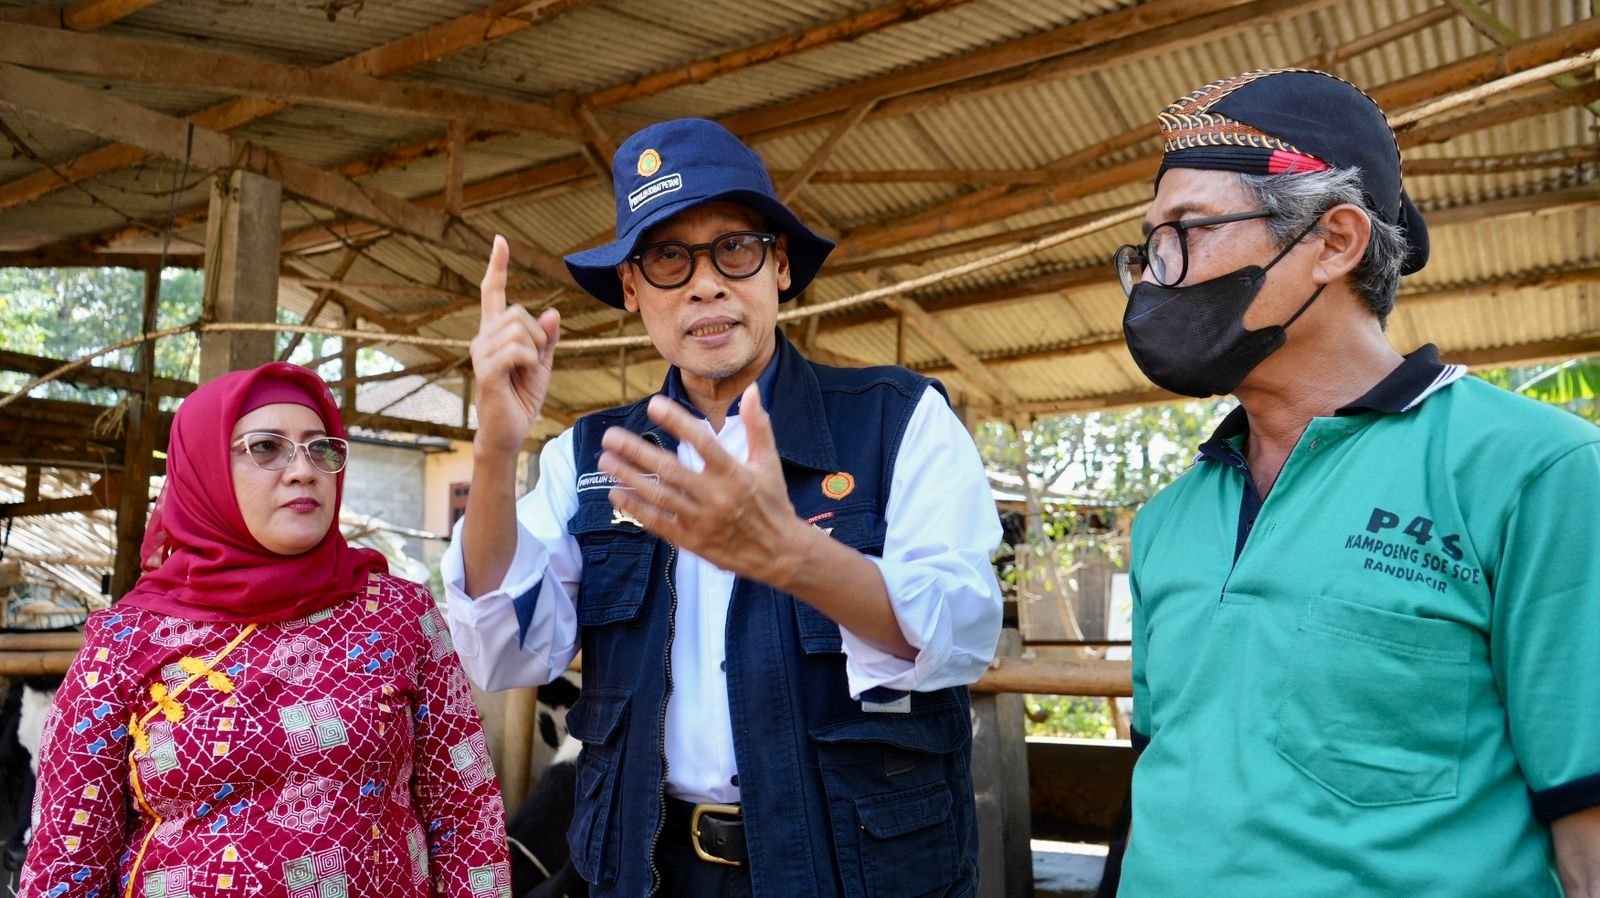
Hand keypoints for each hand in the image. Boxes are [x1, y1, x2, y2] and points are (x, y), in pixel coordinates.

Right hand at [471, 235, 559, 455]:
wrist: (509, 431)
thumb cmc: (521, 397)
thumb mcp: (541, 363)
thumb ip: (546, 339)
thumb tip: (552, 312)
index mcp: (494, 333)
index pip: (493, 293)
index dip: (498, 266)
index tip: (500, 240)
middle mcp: (482, 338)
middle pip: (518, 312)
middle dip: (537, 334)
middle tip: (534, 360)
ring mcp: (481, 354)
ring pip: (519, 330)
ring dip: (535, 351)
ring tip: (526, 371)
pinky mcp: (486, 372)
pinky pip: (516, 351)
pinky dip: (529, 361)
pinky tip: (523, 374)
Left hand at [597, 385, 804, 587]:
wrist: (780, 553)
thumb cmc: (772, 503)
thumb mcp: (768, 463)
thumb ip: (757, 426)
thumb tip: (751, 390)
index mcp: (734, 473)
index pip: (702, 441)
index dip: (676, 421)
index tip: (653, 404)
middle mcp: (715, 496)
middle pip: (669, 469)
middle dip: (635, 451)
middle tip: (610, 436)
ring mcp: (701, 520)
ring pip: (657, 496)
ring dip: (628, 477)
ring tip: (605, 460)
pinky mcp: (692, 541)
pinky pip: (657, 523)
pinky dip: (635, 508)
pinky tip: (616, 493)